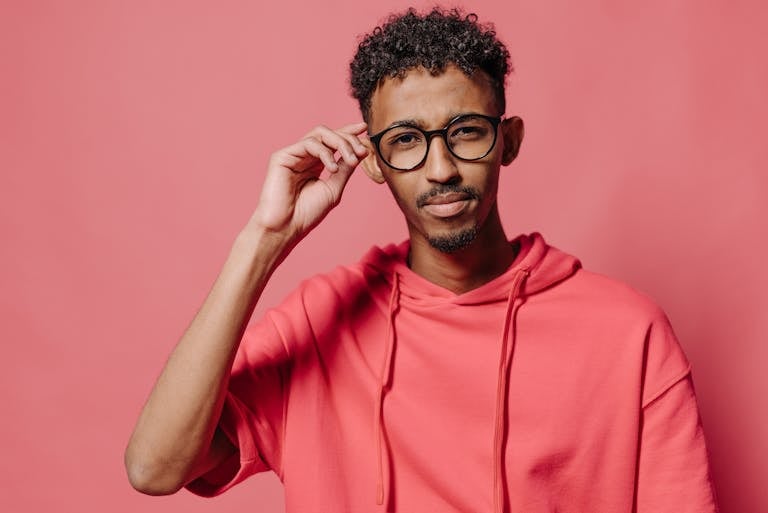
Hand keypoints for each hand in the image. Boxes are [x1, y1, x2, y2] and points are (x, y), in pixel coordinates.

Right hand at [247, 122, 368, 245]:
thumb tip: (361, 151)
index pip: (333, 142)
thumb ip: (345, 169)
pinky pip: (308, 144)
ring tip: (351, 160)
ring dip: (340, 143)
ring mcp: (293, 155)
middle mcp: (304, 157)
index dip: (348, 133)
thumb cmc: (307, 213)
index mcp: (315, 164)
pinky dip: (325, 153)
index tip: (365, 129)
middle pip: (328, 134)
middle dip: (348, 139)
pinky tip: (332, 168)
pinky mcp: (282, 156)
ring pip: (319, 134)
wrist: (286, 228)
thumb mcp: (334, 189)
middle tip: (362, 151)